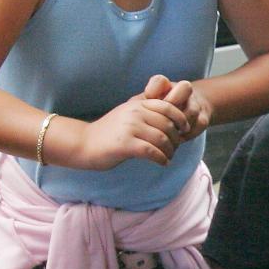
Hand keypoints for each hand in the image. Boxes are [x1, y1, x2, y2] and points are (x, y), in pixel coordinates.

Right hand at [71, 93, 189, 170]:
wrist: (83, 143)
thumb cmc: (108, 132)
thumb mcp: (126, 115)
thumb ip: (144, 113)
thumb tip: (170, 120)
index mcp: (137, 105)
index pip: (167, 107)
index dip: (181, 118)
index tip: (185, 129)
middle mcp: (135, 113)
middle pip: (167, 125)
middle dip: (176, 139)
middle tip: (174, 149)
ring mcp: (130, 128)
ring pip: (162, 139)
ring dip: (170, 151)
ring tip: (168, 157)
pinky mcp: (125, 144)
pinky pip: (152, 152)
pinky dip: (161, 158)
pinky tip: (162, 163)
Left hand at [144, 75, 212, 141]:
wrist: (185, 110)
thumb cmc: (159, 109)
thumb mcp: (147, 106)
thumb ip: (139, 106)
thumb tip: (127, 115)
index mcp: (164, 87)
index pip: (160, 81)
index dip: (154, 90)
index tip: (149, 100)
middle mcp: (181, 92)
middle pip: (185, 87)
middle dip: (176, 102)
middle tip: (166, 117)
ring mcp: (194, 103)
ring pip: (192, 110)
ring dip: (181, 123)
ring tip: (170, 135)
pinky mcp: (203, 116)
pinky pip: (199, 124)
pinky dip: (188, 134)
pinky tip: (178, 140)